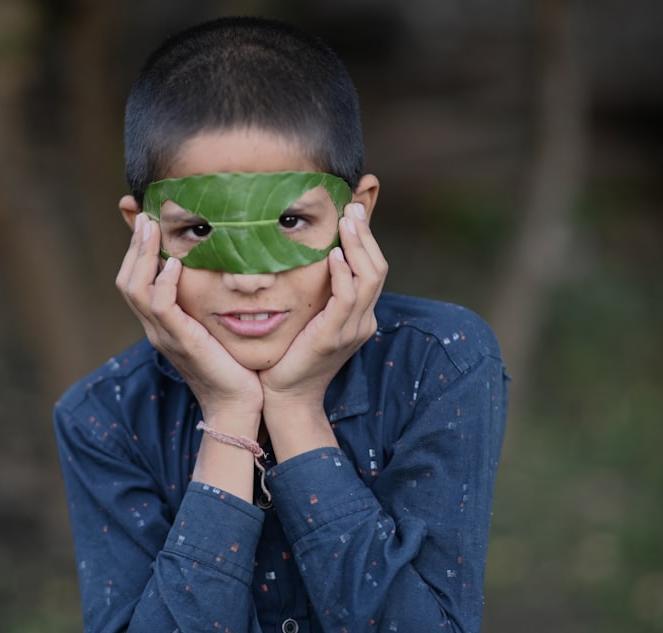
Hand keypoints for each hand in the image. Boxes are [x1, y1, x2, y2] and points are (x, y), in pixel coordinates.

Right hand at [116, 215, 263, 418]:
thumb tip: (222, 273)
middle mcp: (157, 328)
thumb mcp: (217, 328)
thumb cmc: (235, 367)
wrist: (238, 406)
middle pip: (127, 281)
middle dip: (134, 246)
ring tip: (152, 227)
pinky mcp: (181, 342)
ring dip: (142, 255)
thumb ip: (210, 304)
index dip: (136, 252)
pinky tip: (175, 263)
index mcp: (162, 324)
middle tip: (145, 215)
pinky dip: (164, 282)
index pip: (136, 282)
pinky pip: (160, 307)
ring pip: (136, 289)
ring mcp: (165, 336)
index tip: (145, 220)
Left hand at [260, 201, 387, 409]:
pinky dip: (343, 273)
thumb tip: (307, 260)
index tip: (353, 212)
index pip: (373, 270)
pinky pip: (346, 298)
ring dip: (358, 246)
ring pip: (369, 279)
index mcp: (359, 317)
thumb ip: (316, 294)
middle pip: (377, 269)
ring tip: (347, 221)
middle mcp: (362, 322)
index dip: (366, 240)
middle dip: (366, 235)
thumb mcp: (308, 319)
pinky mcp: (333, 336)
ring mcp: (352, 330)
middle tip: (352, 207)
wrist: (284, 396)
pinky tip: (334, 255)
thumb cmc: (289, 356)